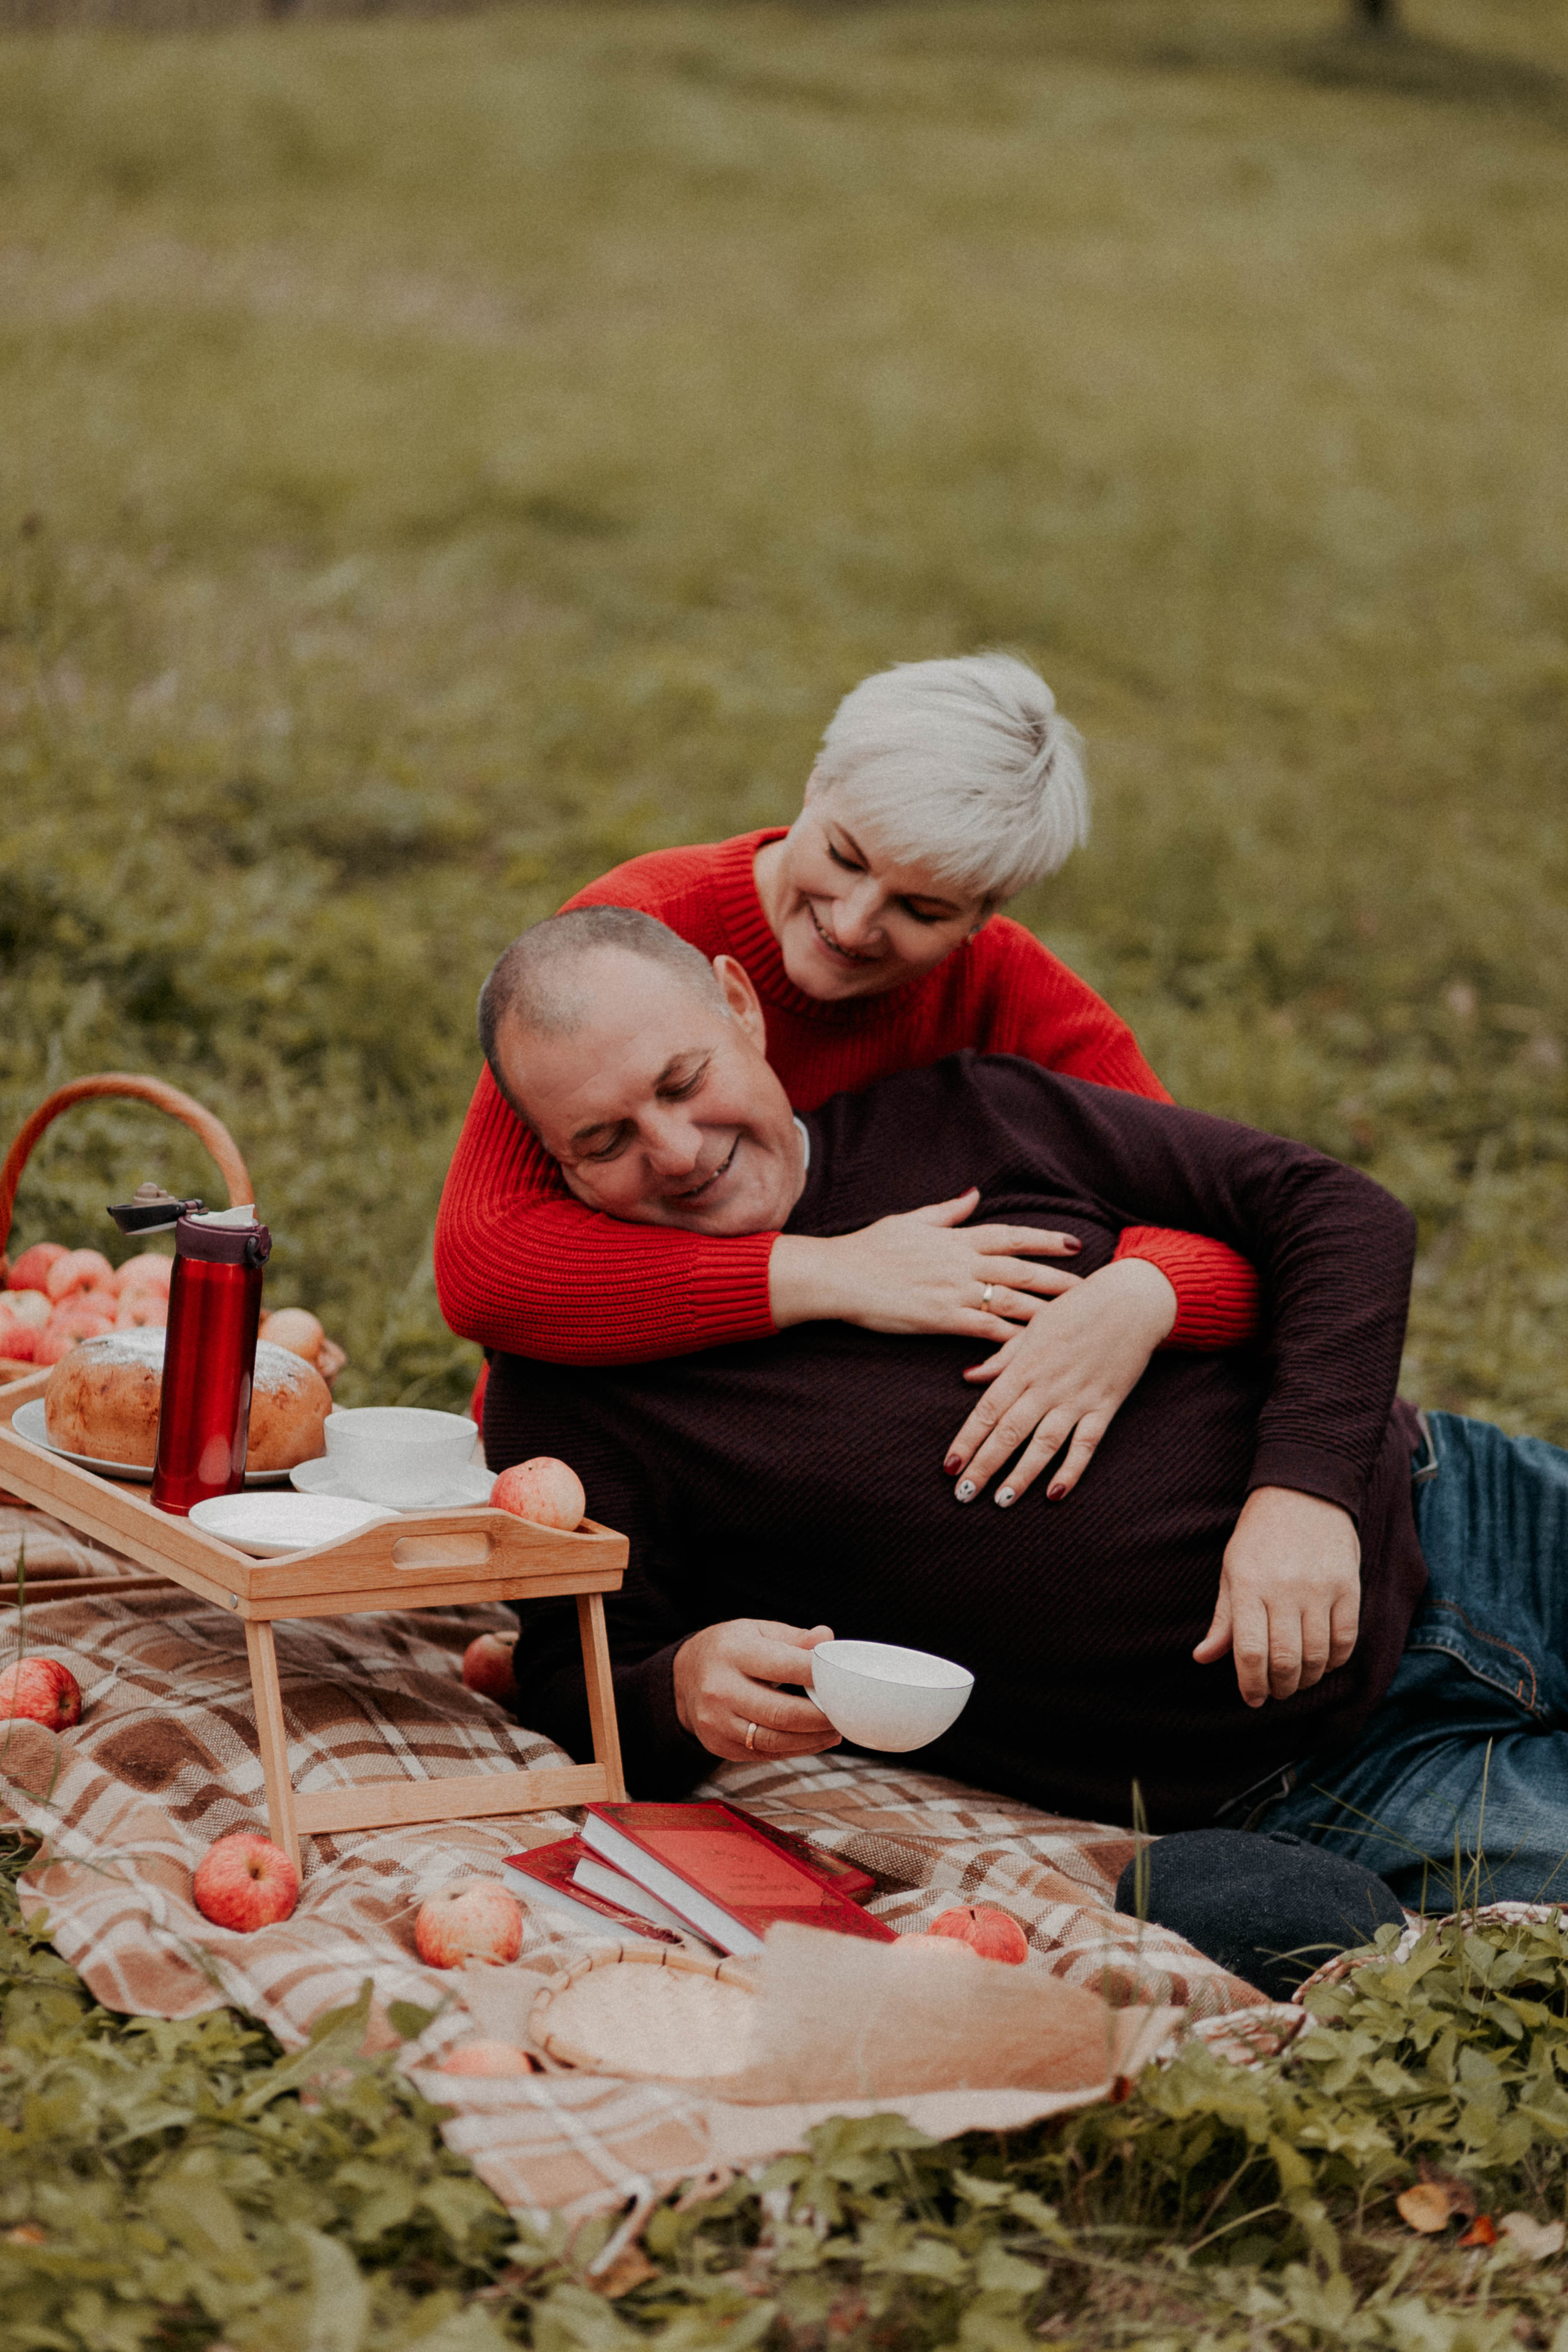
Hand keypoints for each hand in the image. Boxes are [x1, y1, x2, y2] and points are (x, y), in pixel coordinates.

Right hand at [672, 1618, 841, 1761]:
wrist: (684, 1677)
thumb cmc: (729, 1649)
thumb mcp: (758, 1631)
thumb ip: (794, 1638)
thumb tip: (826, 1637)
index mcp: (733, 1652)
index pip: (785, 1666)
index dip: (819, 1674)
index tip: (842, 1677)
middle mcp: (720, 1689)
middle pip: (782, 1713)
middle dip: (821, 1717)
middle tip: (844, 1712)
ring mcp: (717, 1722)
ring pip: (775, 1740)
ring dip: (813, 1738)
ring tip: (834, 1729)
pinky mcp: (719, 1745)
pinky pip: (765, 1754)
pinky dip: (795, 1749)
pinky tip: (813, 1739)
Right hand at [769, 1189, 1081, 1339]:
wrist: (839, 1275)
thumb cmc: (869, 1248)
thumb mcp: (910, 1221)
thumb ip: (947, 1211)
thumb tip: (974, 1194)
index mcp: (956, 1239)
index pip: (1012, 1236)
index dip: (1045, 1240)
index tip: (1074, 1243)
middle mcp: (962, 1263)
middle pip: (1023, 1270)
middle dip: (1060, 1279)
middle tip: (1093, 1289)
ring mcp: (954, 1291)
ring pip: (1013, 1301)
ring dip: (1045, 1311)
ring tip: (1074, 1321)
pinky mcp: (942, 1318)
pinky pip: (986, 1331)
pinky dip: (1010, 1339)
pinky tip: (1032, 1349)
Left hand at [944, 1257, 1176, 1505]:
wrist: (1132, 1301)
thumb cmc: (1078, 1309)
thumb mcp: (1033, 1327)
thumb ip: (1002, 1358)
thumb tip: (969, 1377)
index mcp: (1025, 1365)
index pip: (987, 1411)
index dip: (967, 1441)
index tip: (949, 1467)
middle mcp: (1047, 1386)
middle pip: (1009, 1433)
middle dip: (984, 1466)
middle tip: (964, 1495)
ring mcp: (1077, 1398)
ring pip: (1044, 1445)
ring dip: (1021, 1476)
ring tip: (1002, 1501)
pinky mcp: (1105, 1406)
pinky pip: (1086, 1445)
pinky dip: (1071, 1471)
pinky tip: (1054, 1495)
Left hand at [1194, 1486, 1360, 1706]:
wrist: (1304, 1492)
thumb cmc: (1259, 1537)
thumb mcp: (1232, 1570)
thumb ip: (1223, 1619)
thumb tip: (1203, 1658)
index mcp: (1248, 1586)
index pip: (1248, 1651)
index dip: (1251, 1684)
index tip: (1253, 1699)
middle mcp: (1284, 1589)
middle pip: (1285, 1659)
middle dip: (1280, 1687)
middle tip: (1276, 1692)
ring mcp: (1319, 1588)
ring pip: (1317, 1655)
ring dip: (1307, 1678)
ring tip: (1297, 1680)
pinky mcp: (1348, 1587)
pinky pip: (1345, 1639)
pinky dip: (1335, 1661)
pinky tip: (1324, 1663)